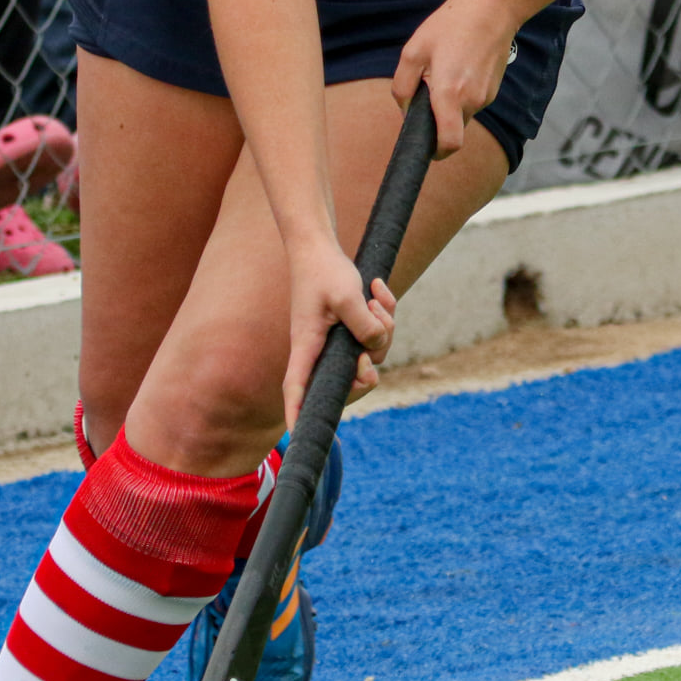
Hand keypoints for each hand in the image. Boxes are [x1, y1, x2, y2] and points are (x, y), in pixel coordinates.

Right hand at [283, 234, 395, 429]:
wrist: (320, 245)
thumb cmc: (324, 270)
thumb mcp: (347, 296)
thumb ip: (365, 326)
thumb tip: (376, 348)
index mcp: (307, 345)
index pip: (297, 387)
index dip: (297, 412)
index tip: (297, 435)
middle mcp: (319, 349)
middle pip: (348, 380)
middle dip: (371, 364)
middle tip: (372, 345)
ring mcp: (335, 340)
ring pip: (371, 352)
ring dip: (383, 326)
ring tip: (374, 297)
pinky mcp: (349, 327)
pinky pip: (376, 333)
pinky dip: (384, 311)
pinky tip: (378, 287)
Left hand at [391, 0, 520, 157]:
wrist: (493, 7)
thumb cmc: (450, 25)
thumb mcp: (413, 51)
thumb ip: (402, 87)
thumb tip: (405, 110)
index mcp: (449, 94)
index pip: (448, 144)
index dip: (435, 152)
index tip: (424, 147)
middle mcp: (472, 101)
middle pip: (452, 130)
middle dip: (437, 120)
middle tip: (427, 89)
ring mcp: (486, 97)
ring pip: (461, 115)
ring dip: (449, 104)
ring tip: (444, 69)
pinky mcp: (493, 89)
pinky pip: (471, 102)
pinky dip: (461, 94)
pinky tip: (458, 66)